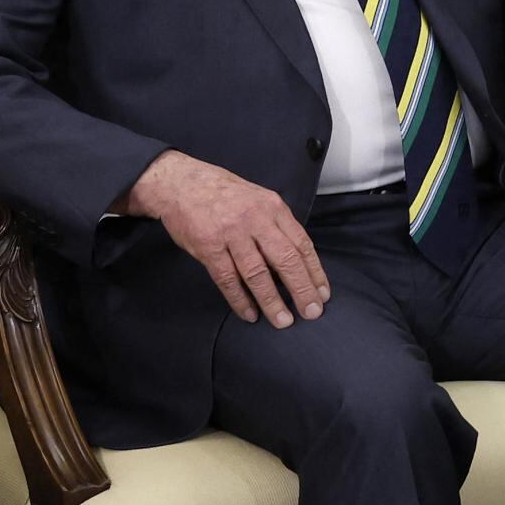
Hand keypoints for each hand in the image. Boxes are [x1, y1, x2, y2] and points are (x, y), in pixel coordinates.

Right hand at [118, 150, 328, 326]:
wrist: (181, 183)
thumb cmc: (224, 194)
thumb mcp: (259, 199)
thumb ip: (277, 226)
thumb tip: (297, 260)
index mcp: (273, 208)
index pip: (301, 244)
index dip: (314, 271)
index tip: (323, 293)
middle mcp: (255, 220)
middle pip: (285, 260)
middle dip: (302, 289)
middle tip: (312, 312)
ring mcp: (231, 234)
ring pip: (257, 273)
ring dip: (272, 300)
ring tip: (283, 320)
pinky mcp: (208, 246)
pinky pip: (227, 278)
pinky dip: (240, 299)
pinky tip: (250, 314)